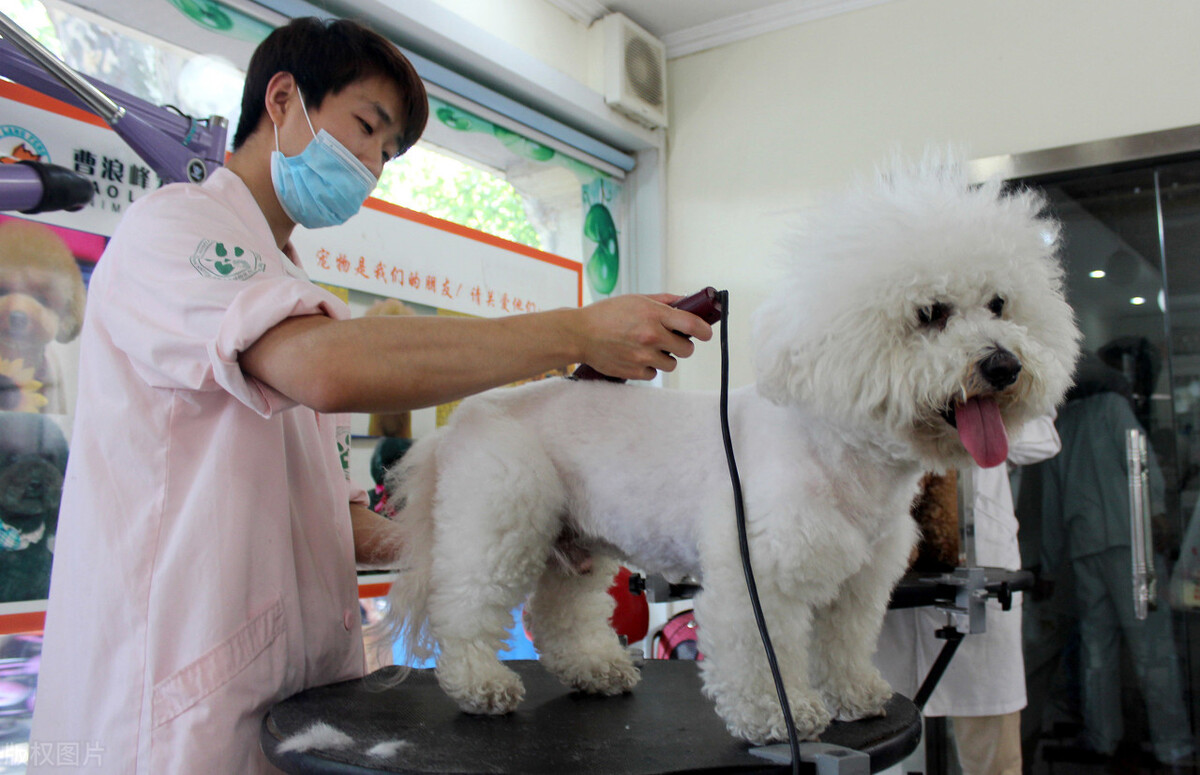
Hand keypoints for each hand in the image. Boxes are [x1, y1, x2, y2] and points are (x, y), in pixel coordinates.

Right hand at [574, 294, 713, 380]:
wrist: (580, 334)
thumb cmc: (606, 314)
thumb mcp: (636, 299)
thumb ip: (664, 301)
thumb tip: (686, 302)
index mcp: (653, 314)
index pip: (692, 324)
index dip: (704, 330)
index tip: (705, 333)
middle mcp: (651, 336)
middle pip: (687, 349)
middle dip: (682, 345)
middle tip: (671, 340)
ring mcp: (643, 356)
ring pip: (672, 364)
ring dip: (665, 357)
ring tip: (650, 349)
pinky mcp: (635, 371)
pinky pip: (654, 373)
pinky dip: (649, 367)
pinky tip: (637, 356)